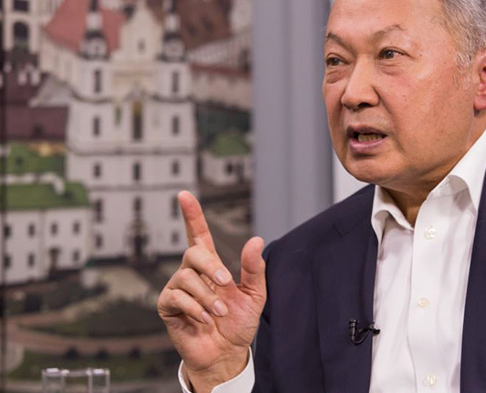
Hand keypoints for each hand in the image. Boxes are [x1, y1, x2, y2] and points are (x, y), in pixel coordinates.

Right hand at [158, 191, 265, 392]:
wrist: (226, 352)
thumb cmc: (238, 323)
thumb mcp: (254, 294)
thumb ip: (255, 268)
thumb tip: (255, 239)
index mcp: (211, 265)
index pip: (199, 234)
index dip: (192, 214)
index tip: (184, 195)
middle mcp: (191, 272)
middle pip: (193, 252)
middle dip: (211, 266)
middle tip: (226, 284)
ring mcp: (177, 288)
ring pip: (187, 278)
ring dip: (208, 297)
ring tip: (219, 313)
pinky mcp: (167, 306)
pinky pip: (177, 298)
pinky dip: (196, 310)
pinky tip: (205, 320)